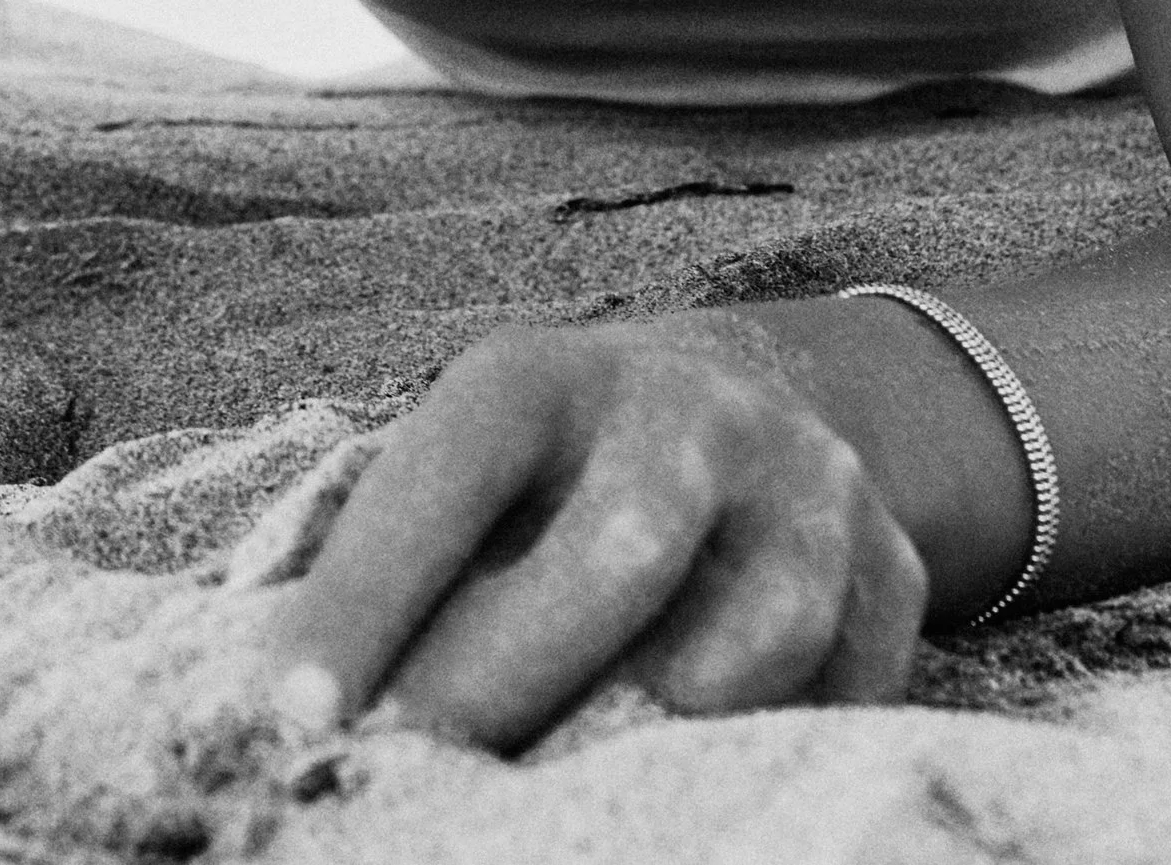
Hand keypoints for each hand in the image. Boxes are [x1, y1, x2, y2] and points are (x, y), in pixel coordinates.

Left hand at [265, 311, 928, 751]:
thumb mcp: (461, 467)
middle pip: (623, 547)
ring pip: (756, 637)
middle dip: (515, 678)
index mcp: (543, 378)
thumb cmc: (541, 478)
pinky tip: (696, 784)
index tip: (295, 714)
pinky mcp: (893, 565)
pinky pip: (844, 692)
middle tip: (431, 769)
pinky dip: (766, 754)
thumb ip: (383, 558)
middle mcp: (687, 408)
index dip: (368, 594)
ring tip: (575, 794)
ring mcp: (805, 483)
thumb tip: (277, 697)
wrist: (734, 399)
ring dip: (656, 731)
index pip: (449, 473)